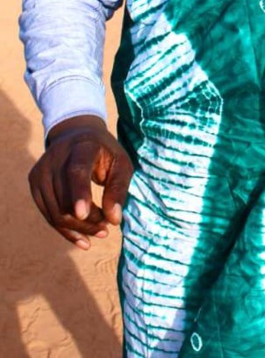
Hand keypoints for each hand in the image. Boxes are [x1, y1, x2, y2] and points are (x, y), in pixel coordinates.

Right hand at [29, 115, 133, 249]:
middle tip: (107, 229)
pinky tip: (83, 239)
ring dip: (79, 229)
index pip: (77, 171)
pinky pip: (48, 215)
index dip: (79, 192)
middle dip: (88, 221)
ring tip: (100, 232)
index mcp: (82, 146)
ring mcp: (41, 170)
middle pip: (66, 199)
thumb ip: (119, 189)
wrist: (76, 135)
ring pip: (56, 212)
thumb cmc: (104, 152)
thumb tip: (113, 220)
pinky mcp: (34, 183)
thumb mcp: (121, 163)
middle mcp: (56, 157)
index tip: (83, 214)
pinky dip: (66, 230)